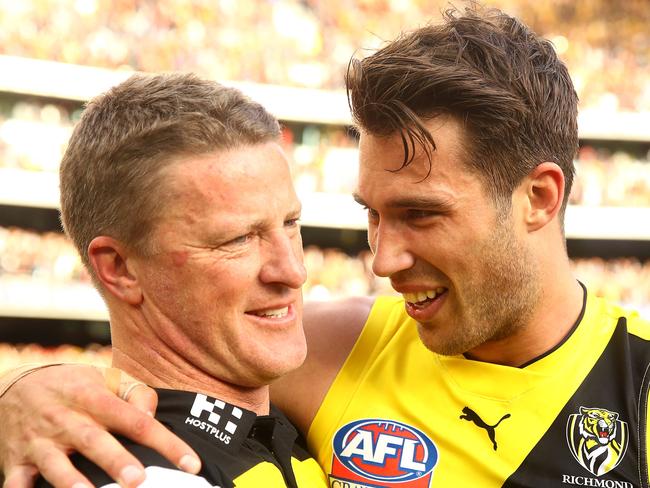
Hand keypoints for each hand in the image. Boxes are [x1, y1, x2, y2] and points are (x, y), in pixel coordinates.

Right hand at [0, 364, 200, 487]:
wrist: (13, 385)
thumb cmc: (74, 385)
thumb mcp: (106, 377)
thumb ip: (136, 393)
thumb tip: (152, 416)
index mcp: (94, 397)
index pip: (137, 420)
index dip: (166, 442)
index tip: (191, 463)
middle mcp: (67, 419)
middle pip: (94, 441)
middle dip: (116, 461)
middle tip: (139, 480)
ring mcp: (39, 441)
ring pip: (55, 464)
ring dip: (71, 482)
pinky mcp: (15, 460)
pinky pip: (16, 481)